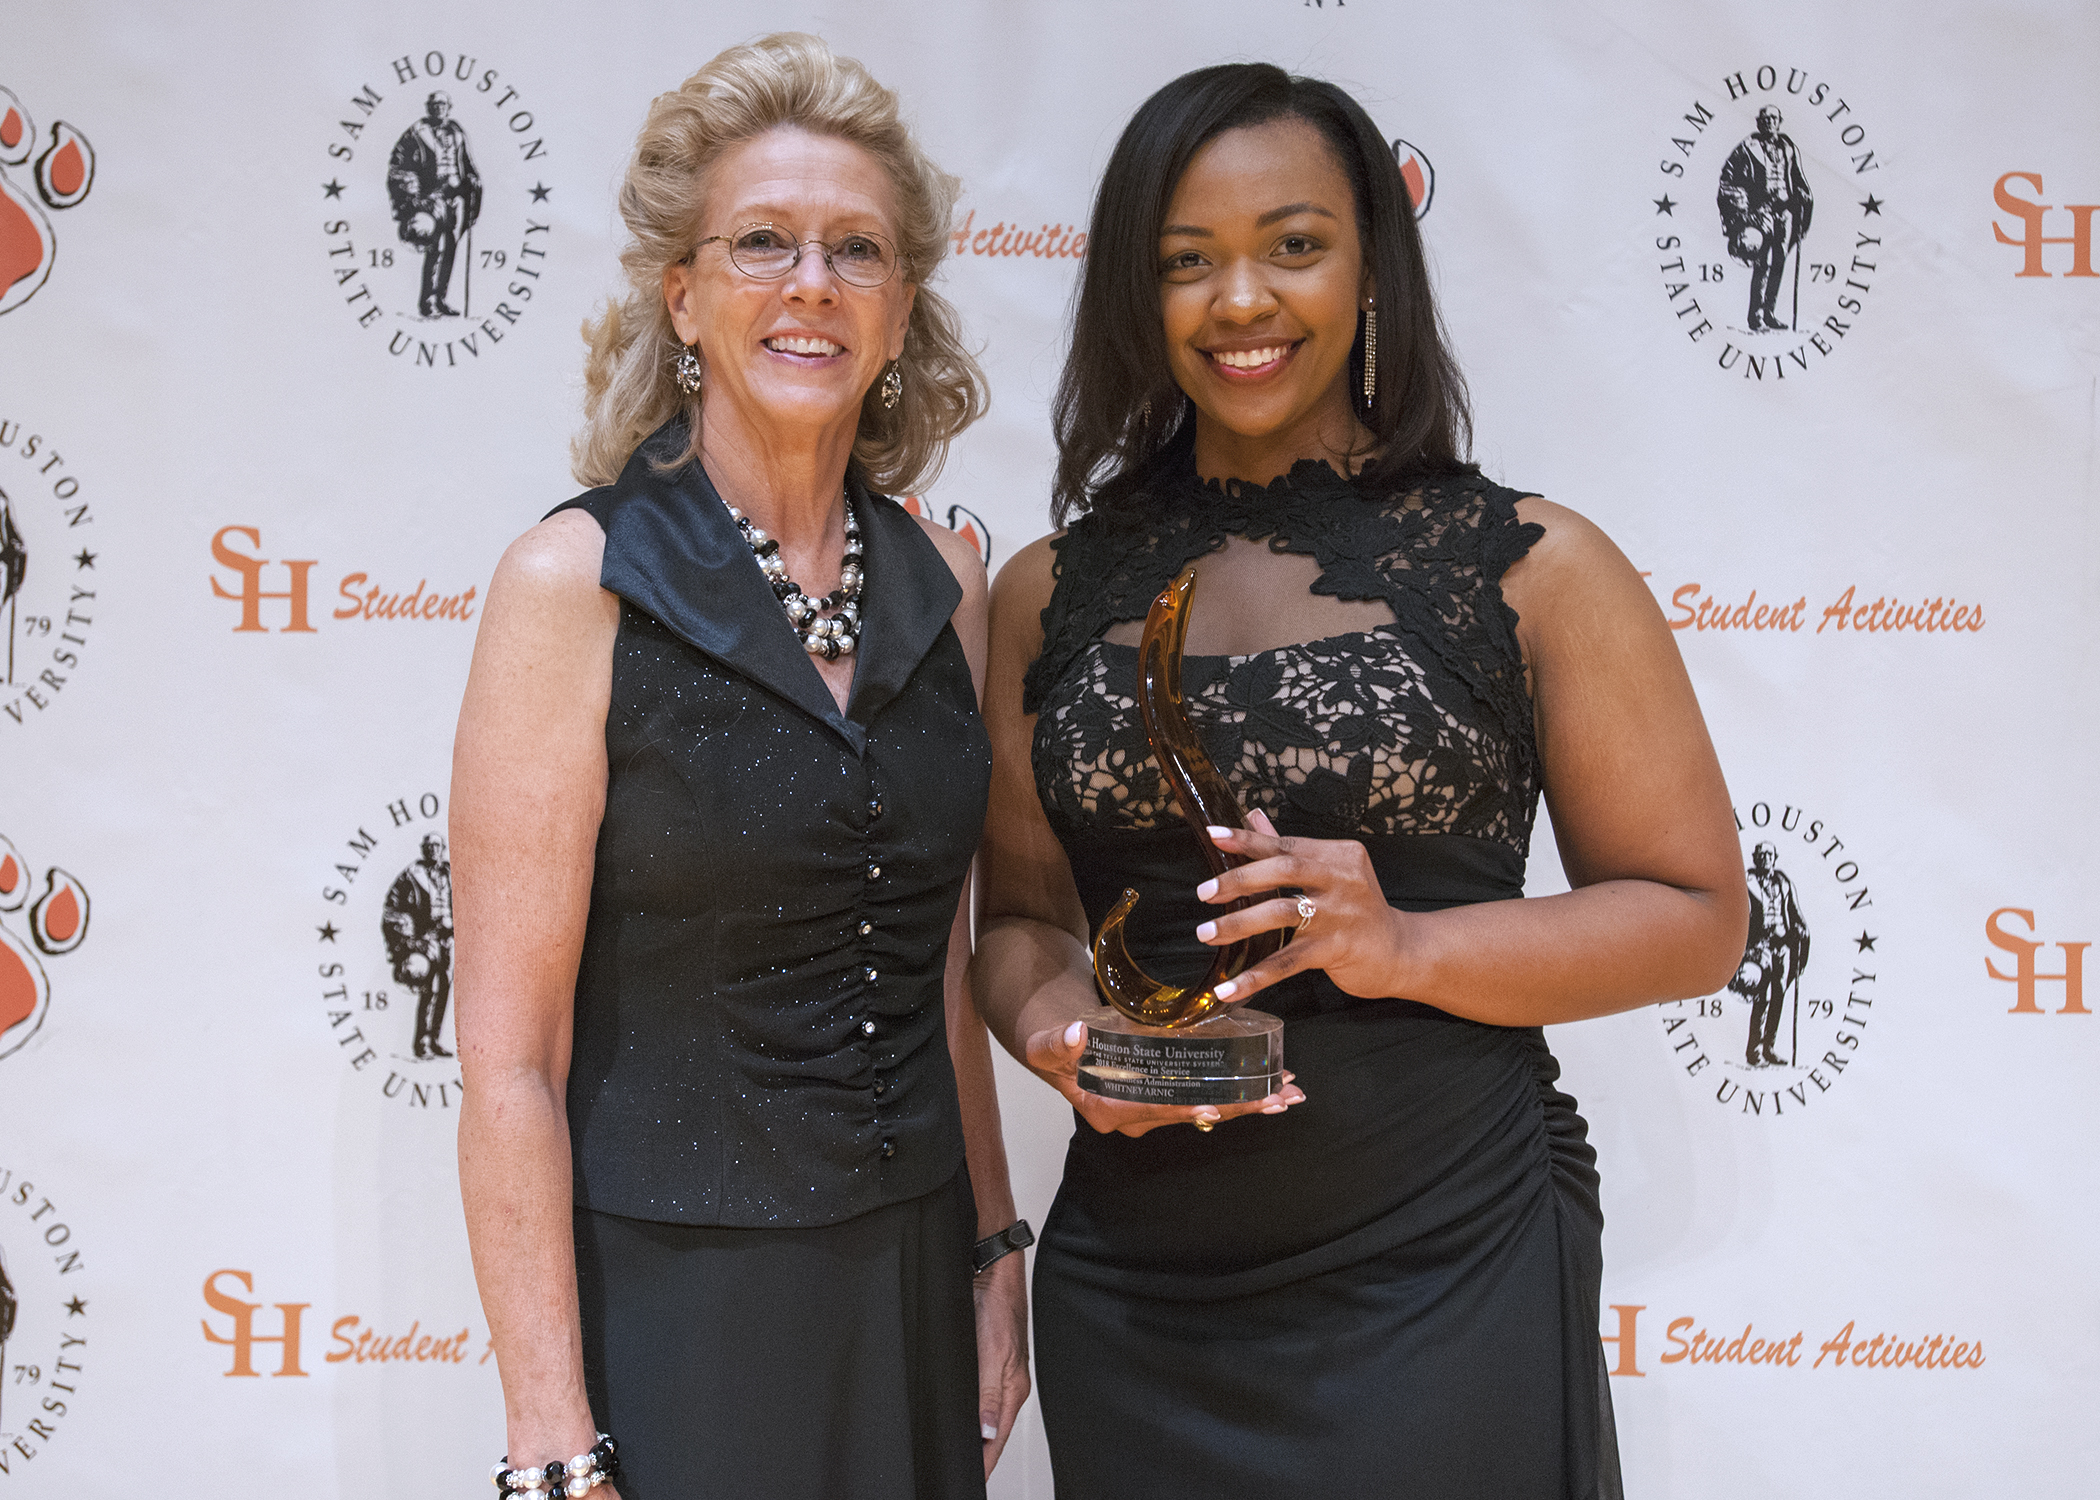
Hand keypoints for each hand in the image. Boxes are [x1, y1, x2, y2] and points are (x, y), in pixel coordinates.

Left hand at [972, 1251, 1029, 1475]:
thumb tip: (984, 1432)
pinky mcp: (985, 1360)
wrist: (991, 1270)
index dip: (982, 1464)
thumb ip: (989, 1395)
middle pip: (991, 1433)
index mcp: (1013, 1390)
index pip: (996, 1441)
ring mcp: (996, 1373)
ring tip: (962, 1454)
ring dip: (974, 1435)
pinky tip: (960, 1415)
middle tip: (960, 1471)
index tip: (970, 1480)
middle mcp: (1006, 1385)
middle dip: (978, 1455)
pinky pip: (978, 1396)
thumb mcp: (992, 1354)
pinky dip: (970, 1411)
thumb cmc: (998, 1305)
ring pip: (984, 1415)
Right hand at [1022, 1017, 1301, 1137]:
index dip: (1184, 1109)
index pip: (1154, 1111)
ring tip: (1286, 1095)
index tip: (1214, 1107)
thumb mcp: (1045, 1042)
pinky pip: (1205, 1096)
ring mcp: (1155, 1105)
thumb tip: (1075, 1035)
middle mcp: (1136, 1115)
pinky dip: (1237, 1093)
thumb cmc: (1054, 1042)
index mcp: (1108, 1110)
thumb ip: (1056, 1042)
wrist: (1059, 1040)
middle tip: (1276, 1099)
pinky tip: (1269, 1089)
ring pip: (1205, 1107)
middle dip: (1235, 1108)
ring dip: (1246, 1103)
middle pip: (1191, 1113)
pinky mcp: (1168, 1092)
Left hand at [1194, 810, 1410, 1005]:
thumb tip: (1254, 816)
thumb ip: (1291, 847)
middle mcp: (1342, 880)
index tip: (1214, 834)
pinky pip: (1288, 962)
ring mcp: (1340, 915)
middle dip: (1240, 880)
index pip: (1286, 844)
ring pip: (1281, 913)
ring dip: (1239, 923)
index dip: (1248, 839)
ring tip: (1207, 933)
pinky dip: (1255, 976)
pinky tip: (1229, 988)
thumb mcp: (1332, 871)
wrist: (1402, 951)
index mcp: (1339, 855)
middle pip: (1284, 870)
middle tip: (1205, 892)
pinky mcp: (1337, 949)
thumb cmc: (1359, 909)